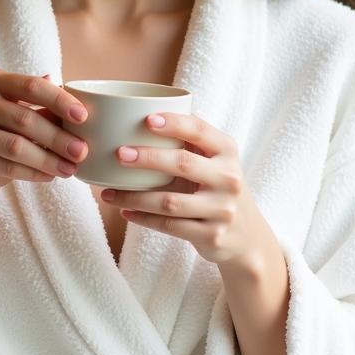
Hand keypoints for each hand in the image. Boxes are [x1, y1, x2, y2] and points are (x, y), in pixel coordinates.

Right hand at [0, 70, 88, 215]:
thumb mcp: (20, 122)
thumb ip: (43, 108)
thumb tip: (74, 95)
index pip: (31, 85)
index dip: (60, 100)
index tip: (84, 117)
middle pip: (25, 118)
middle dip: (58, 137)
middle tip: (82, 151)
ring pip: (17, 145)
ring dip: (49, 159)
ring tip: (71, 169)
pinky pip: (7, 166)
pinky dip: (33, 173)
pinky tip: (50, 177)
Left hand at [99, 113, 270, 266]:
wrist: (246, 237)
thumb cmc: (217, 188)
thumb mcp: (215, 162)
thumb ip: (190, 142)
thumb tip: (139, 117)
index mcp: (227, 152)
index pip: (200, 130)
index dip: (174, 123)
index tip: (147, 119)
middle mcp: (229, 178)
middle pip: (182, 163)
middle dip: (148, 158)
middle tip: (120, 154)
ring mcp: (222, 209)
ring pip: (169, 201)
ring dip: (134, 197)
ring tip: (109, 193)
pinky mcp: (212, 236)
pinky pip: (170, 226)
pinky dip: (144, 218)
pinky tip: (126, 211)